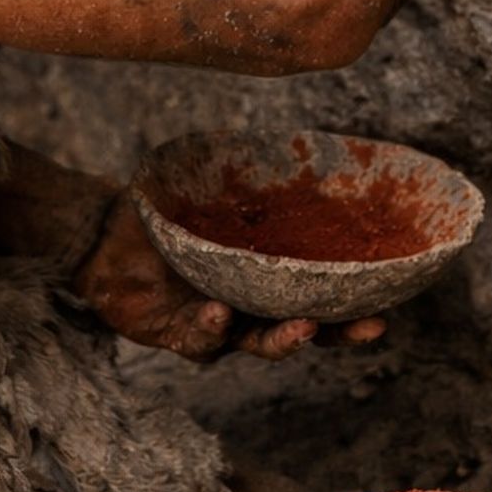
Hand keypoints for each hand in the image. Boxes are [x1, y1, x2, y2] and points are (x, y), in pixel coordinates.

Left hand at [71, 197, 386, 361]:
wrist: (104, 236)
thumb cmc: (165, 214)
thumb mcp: (212, 193)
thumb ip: (250, 182)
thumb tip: (300, 147)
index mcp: (263, 279)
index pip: (316, 297)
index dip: (351, 307)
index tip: (388, 306)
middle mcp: (247, 309)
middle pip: (302, 330)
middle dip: (337, 332)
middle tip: (369, 326)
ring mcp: (215, 326)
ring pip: (256, 344)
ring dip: (281, 339)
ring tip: (300, 326)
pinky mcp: (177, 334)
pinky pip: (199, 339)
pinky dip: (210, 327)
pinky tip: (218, 311)